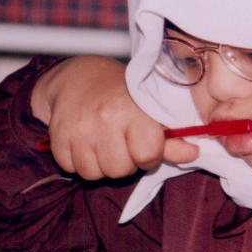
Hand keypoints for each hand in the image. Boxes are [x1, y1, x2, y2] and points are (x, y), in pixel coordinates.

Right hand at [32, 56, 199, 178]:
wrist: (78, 77)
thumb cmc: (121, 95)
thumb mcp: (148, 109)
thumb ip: (170, 137)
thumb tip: (194, 154)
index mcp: (133, 110)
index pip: (147, 155)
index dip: (148, 154)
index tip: (143, 143)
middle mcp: (105, 118)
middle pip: (120, 170)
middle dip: (123, 162)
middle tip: (119, 141)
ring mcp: (79, 129)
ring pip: (95, 174)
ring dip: (99, 164)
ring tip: (101, 141)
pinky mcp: (57, 138)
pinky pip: (71, 169)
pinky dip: (78, 161)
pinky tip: (83, 141)